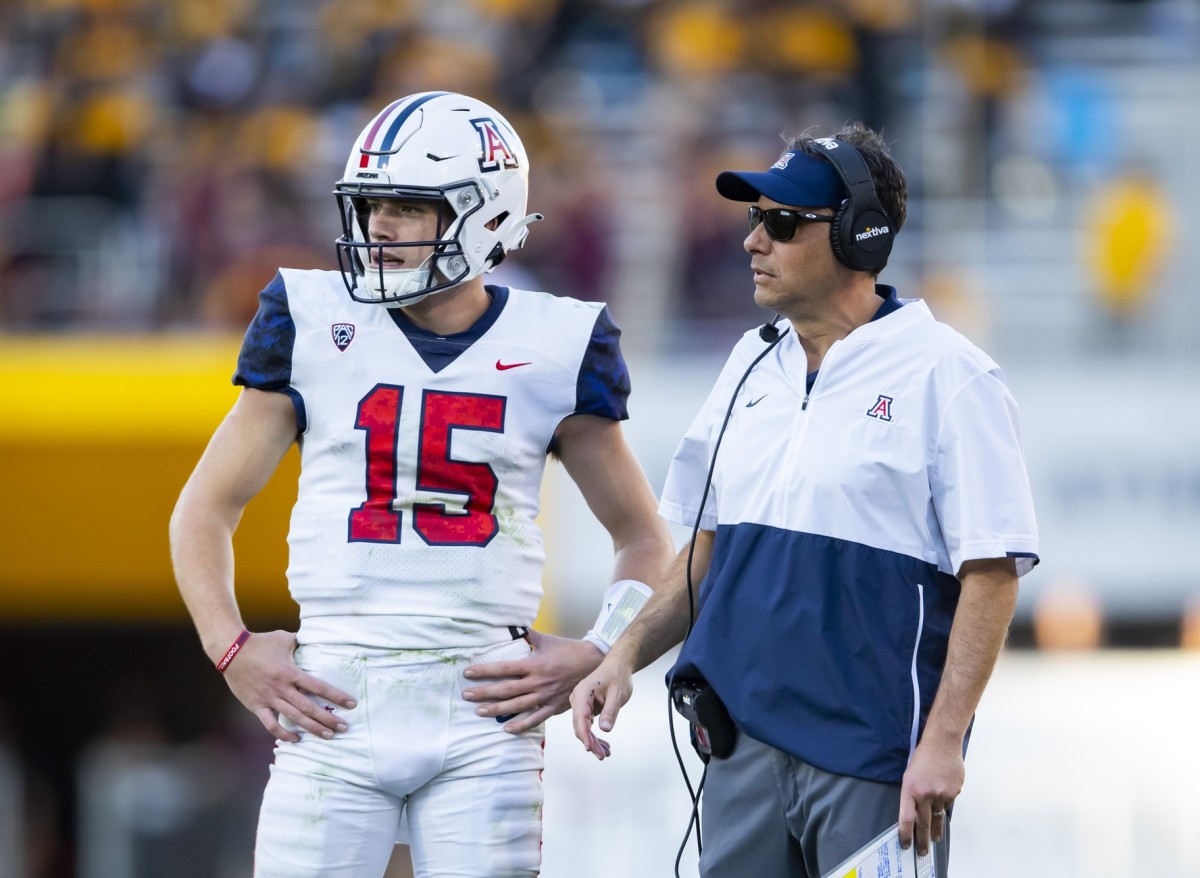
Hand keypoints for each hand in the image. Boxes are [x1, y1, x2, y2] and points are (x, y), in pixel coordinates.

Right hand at [221, 630, 355, 742]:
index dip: (336, 696)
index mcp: (291, 672)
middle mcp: (282, 688)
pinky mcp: (256, 706)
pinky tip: (295, 739)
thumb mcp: (284, 639)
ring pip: (294, 718)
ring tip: (328, 736)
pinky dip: (283, 734)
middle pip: (309, 707)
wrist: (230, 651)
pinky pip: (270, 724)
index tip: (351, 704)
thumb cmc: (260, 643)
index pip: (319, 687)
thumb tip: (317, 640)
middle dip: (328, 719)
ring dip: (312, 728)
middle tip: (344, 727)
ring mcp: (269, 699)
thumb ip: (301, 643)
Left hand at [462, 630, 603, 733]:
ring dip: (497, 710)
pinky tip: (506, 728)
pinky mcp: (554, 707)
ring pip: (516, 706)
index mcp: (535, 664)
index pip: (504, 669)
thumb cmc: (569, 649)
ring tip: (479, 711)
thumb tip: (514, 626)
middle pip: (506, 689)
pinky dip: (521, 725)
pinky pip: (535, 719)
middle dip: (484, 692)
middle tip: (466, 695)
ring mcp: (545, 697)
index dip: (485, 671)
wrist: (593, 663)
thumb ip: (529, 635)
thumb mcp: (547, 640)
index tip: (468, 673)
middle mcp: (537, 682)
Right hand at [568, 654, 634, 760]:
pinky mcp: (585, 709)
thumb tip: (604, 730)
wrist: (617, 667)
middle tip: (603, 756)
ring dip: (593, 741)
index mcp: (583, 693)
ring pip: (583, 728)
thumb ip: (611, 711)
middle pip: (580, 726)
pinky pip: (587, 725)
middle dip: (590, 742)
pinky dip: (595, 736)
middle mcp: (577, 699)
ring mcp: (580, 704)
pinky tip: (604, 745)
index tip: (590, 748)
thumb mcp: (618, 694)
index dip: (584, 735)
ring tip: (606, 753)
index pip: (581, 718)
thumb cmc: (617, 677)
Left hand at [897, 732, 963, 856]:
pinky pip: (948, 805)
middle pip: (923, 824)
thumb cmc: (923, 758)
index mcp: (910, 789)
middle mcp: (925, 794)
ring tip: (934, 839)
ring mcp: (941, 794)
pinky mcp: (954, 793)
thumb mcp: (909, 776)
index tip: (905, 845)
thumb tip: (914, 816)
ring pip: (938, 816)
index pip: (906, 818)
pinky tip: (943, 800)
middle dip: (922, 840)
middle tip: (922, 852)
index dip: (906, 834)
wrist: (942, 744)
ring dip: (935, 829)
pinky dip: (944, 806)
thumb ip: (912, 796)